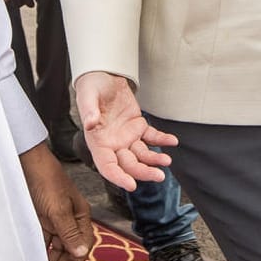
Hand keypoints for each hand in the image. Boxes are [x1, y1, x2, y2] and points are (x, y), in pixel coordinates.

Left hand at [18, 142, 91, 260]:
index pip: (83, 244)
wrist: (27, 163)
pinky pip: (43, 239)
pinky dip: (41, 250)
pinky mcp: (40, 217)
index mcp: (80, 215)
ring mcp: (55, 218)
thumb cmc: (47, 181)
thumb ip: (69, 233)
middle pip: (70, 248)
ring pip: (56, 245)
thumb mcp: (58, 209)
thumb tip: (81, 253)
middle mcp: (69, 218)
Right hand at [73, 71, 176, 190]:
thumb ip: (89, 111)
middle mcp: (113, 144)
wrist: (104, 75)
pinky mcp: (138, 126)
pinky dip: (162, 140)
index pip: (107, 166)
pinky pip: (152, 137)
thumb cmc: (92, 86)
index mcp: (98, 142)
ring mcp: (127, 137)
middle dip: (143, 172)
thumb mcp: (87, 96)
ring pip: (142, 155)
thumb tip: (90, 124)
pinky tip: (172, 141)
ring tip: (167, 161)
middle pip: (128, 165)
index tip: (131, 185)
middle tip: (159, 176)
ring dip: (154, 159)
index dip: (118, 177)